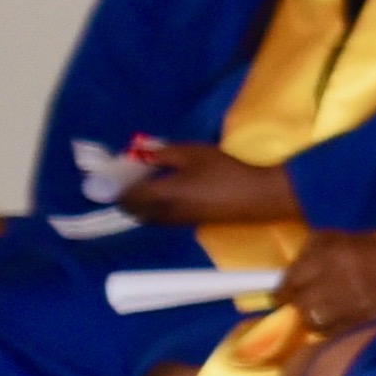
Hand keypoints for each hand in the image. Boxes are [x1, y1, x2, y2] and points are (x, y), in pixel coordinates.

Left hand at [114, 145, 296, 231]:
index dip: (118, 187)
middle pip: (134, 212)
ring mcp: (180, 220)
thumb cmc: (225, 170)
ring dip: (142, 205)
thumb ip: (163, 154)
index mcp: (162, 195)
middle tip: (130, 180)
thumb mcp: (193, 153)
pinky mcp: (193, 222)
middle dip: (127, 198)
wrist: (258, 195)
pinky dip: (157, 208)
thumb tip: (142, 155)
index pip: (127, 196)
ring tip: (148, 186)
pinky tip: (169, 193)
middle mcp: (165, 212)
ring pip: (149, 217)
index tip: (116, 175)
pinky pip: (163, 218)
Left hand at [276, 231, 375, 337]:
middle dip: (297, 304)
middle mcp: (337, 280)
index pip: (292, 277)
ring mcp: (351, 304)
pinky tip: (339, 323)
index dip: (282, 288)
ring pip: (315, 320)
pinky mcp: (365, 321)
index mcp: (334, 254)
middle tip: (298, 304)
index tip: (279, 294)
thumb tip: (298, 261)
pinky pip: (336, 331)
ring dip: (314, 318)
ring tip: (321, 315)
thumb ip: (324, 244)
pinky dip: (332, 328)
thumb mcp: (358, 236)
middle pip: (299, 302)